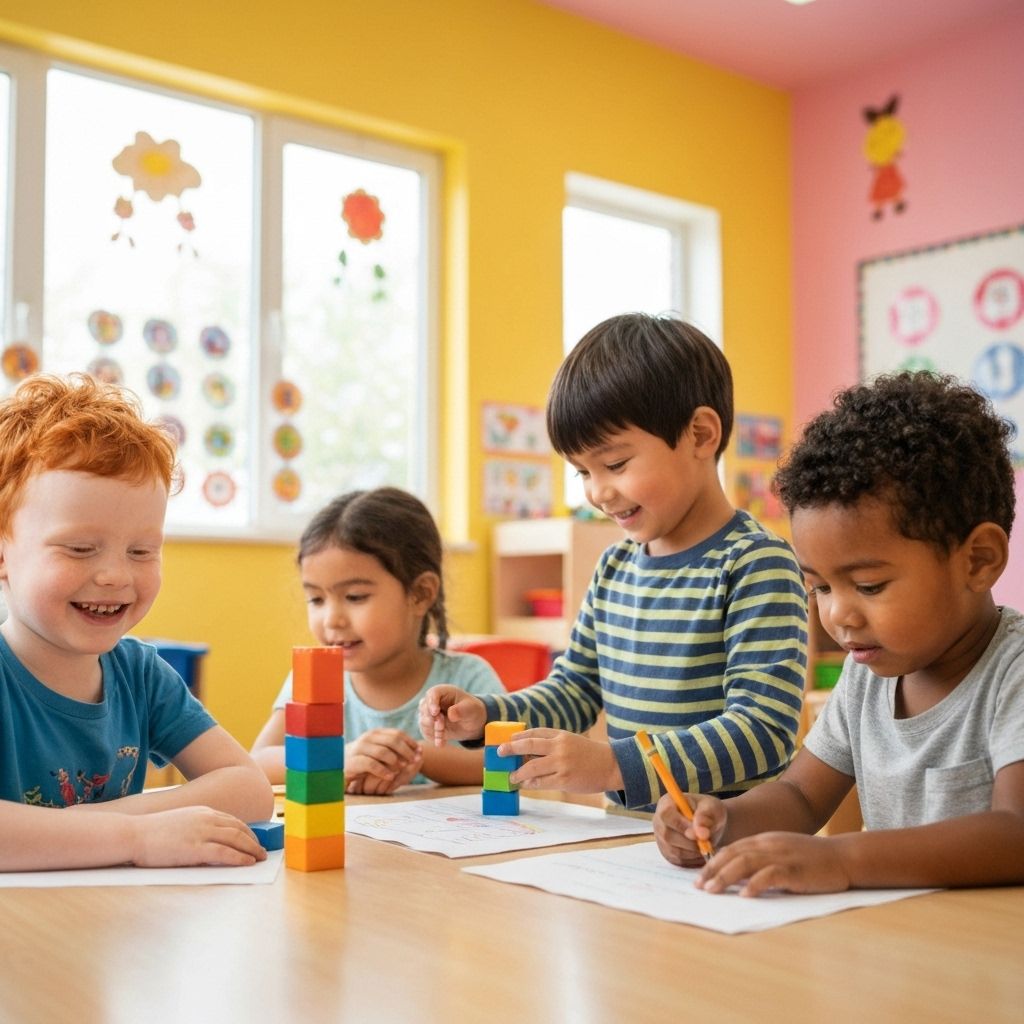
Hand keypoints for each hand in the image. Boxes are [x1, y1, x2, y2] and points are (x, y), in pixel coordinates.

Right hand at [129, 807, 266, 866]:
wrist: (134, 834)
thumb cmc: (152, 832)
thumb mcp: (180, 823)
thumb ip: (197, 827)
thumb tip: (209, 841)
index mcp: (203, 812)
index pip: (232, 821)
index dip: (246, 831)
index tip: (254, 839)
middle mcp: (207, 819)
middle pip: (239, 829)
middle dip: (253, 840)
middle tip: (262, 850)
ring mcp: (202, 832)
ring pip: (236, 839)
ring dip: (252, 849)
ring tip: (260, 857)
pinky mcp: (196, 848)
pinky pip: (225, 853)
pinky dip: (240, 857)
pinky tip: (248, 862)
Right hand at [345, 729, 422, 791]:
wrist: (337, 768)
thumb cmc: (363, 762)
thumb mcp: (379, 753)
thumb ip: (395, 751)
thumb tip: (419, 751)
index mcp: (376, 734)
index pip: (397, 734)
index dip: (410, 743)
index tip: (420, 752)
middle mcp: (368, 738)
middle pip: (393, 740)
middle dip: (407, 751)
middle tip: (415, 761)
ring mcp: (359, 749)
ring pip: (383, 751)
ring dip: (396, 761)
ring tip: (403, 769)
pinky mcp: (353, 762)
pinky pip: (371, 764)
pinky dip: (383, 771)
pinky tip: (391, 777)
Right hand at [418, 686, 485, 746]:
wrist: (471, 723)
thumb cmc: (471, 710)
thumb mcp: (471, 709)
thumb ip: (461, 710)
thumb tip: (451, 714)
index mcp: (443, 692)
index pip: (432, 694)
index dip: (432, 702)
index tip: (435, 712)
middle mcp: (433, 702)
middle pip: (424, 708)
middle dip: (432, 719)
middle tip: (441, 726)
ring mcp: (430, 714)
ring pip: (423, 721)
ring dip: (432, 729)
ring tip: (443, 734)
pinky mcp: (430, 727)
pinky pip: (426, 732)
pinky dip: (433, 738)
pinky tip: (441, 743)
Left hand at [501, 729, 618, 793]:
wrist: (610, 766)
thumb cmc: (589, 754)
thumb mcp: (571, 742)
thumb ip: (553, 744)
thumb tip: (528, 753)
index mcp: (561, 735)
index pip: (535, 732)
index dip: (519, 736)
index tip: (508, 739)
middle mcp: (560, 746)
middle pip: (529, 745)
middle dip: (511, 748)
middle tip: (499, 752)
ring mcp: (561, 763)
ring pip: (532, 766)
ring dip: (518, 772)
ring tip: (511, 776)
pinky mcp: (564, 779)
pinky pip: (541, 782)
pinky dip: (531, 784)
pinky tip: (526, 784)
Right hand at [653, 793, 725, 867]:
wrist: (710, 825)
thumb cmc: (709, 812)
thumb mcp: (712, 807)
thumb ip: (706, 816)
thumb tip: (701, 832)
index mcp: (667, 803)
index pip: (666, 815)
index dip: (681, 825)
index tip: (698, 833)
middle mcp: (659, 821)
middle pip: (668, 835)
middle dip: (691, 841)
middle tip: (708, 841)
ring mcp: (661, 839)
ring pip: (674, 850)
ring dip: (694, 851)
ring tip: (707, 844)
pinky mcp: (667, 853)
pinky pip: (679, 860)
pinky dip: (693, 859)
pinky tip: (702, 850)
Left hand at [697, 832, 851, 895]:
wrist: (844, 856)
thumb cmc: (813, 859)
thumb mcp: (783, 853)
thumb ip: (763, 861)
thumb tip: (740, 880)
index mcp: (764, 840)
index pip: (732, 849)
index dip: (713, 862)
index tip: (700, 877)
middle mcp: (769, 844)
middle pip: (733, 854)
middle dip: (713, 870)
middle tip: (699, 886)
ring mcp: (781, 855)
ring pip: (745, 863)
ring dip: (726, 877)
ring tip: (713, 890)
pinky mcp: (794, 869)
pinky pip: (770, 875)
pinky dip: (756, 884)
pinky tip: (745, 895)